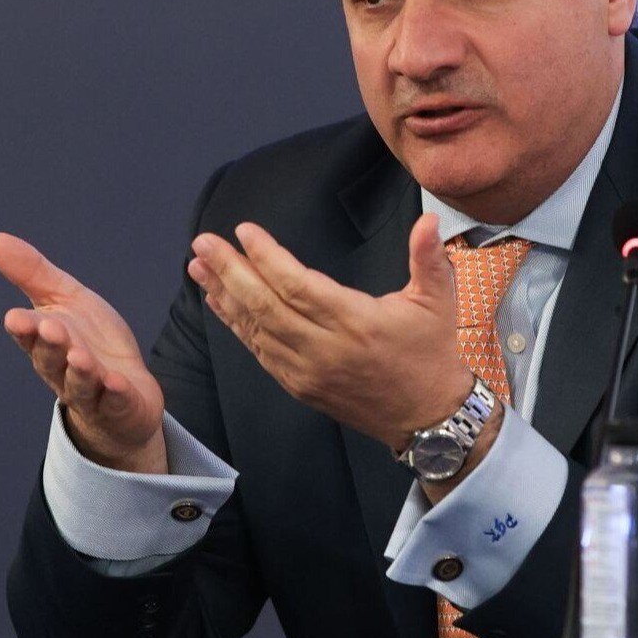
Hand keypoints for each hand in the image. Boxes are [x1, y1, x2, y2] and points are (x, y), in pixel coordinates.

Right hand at [0, 233, 166, 472]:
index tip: (16, 317)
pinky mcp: (120, 406)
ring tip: (80, 357)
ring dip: (80, 371)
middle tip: (50, 328)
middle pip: (52, 360)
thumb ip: (32, 273)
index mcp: (47, 343)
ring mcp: (92, 392)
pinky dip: (115, 393)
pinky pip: (116, 402)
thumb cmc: (91, 342)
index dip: (25, 328)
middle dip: (51, 345)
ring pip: (81, 384)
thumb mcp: (66, 300)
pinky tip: (117, 383)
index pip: (30, 336)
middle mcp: (63, 371)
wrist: (126, 390)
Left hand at [187, 213, 472, 451]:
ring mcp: (308, 371)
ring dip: (224, 296)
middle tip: (203, 243)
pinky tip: (219, 302)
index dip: (267, 257)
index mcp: (356, 322)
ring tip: (198, 267)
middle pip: (265, 305)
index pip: (298, 285)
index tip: (244, 232)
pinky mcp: (301, 386)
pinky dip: (236, 325)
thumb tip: (430, 219)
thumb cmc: (431, 352)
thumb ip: (429, 257)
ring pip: (256, 330)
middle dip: (230, 271)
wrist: (428, 417)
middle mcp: (326, 348)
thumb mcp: (439, 300)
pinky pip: (260, 352)